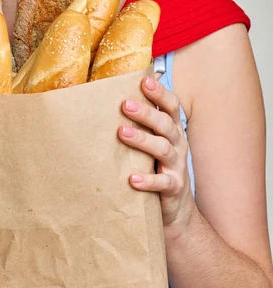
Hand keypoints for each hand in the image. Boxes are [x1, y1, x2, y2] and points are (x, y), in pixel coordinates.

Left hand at [118, 76, 195, 234]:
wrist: (175, 208)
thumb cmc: (157, 166)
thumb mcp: (154, 141)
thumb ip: (141, 123)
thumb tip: (112, 97)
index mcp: (172, 129)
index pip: (171, 106)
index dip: (160, 93)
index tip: (144, 80)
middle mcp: (177, 144)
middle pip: (165, 124)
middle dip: (146, 113)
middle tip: (125, 104)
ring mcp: (177, 166)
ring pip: (163, 149)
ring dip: (142, 140)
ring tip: (122, 134)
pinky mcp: (174, 188)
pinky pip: (163, 183)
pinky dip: (148, 181)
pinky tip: (132, 179)